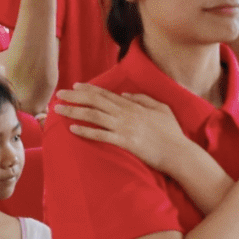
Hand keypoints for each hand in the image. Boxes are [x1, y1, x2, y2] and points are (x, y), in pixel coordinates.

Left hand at [56, 84, 190, 170]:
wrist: (179, 152)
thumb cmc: (172, 133)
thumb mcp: (161, 108)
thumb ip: (143, 99)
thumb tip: (124, 94)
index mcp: (134, 106)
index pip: (106, 94)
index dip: (89, 89)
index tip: (74, 86)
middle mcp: (126, 114)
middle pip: (96, 102)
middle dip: (75, 97)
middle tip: (58, 95)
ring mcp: (125, 127)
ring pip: (94, 116)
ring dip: (75, 112)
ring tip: (59, 111)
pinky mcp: (125, 142)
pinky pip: (101, 135)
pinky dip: (86, 131)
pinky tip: (73, 129)